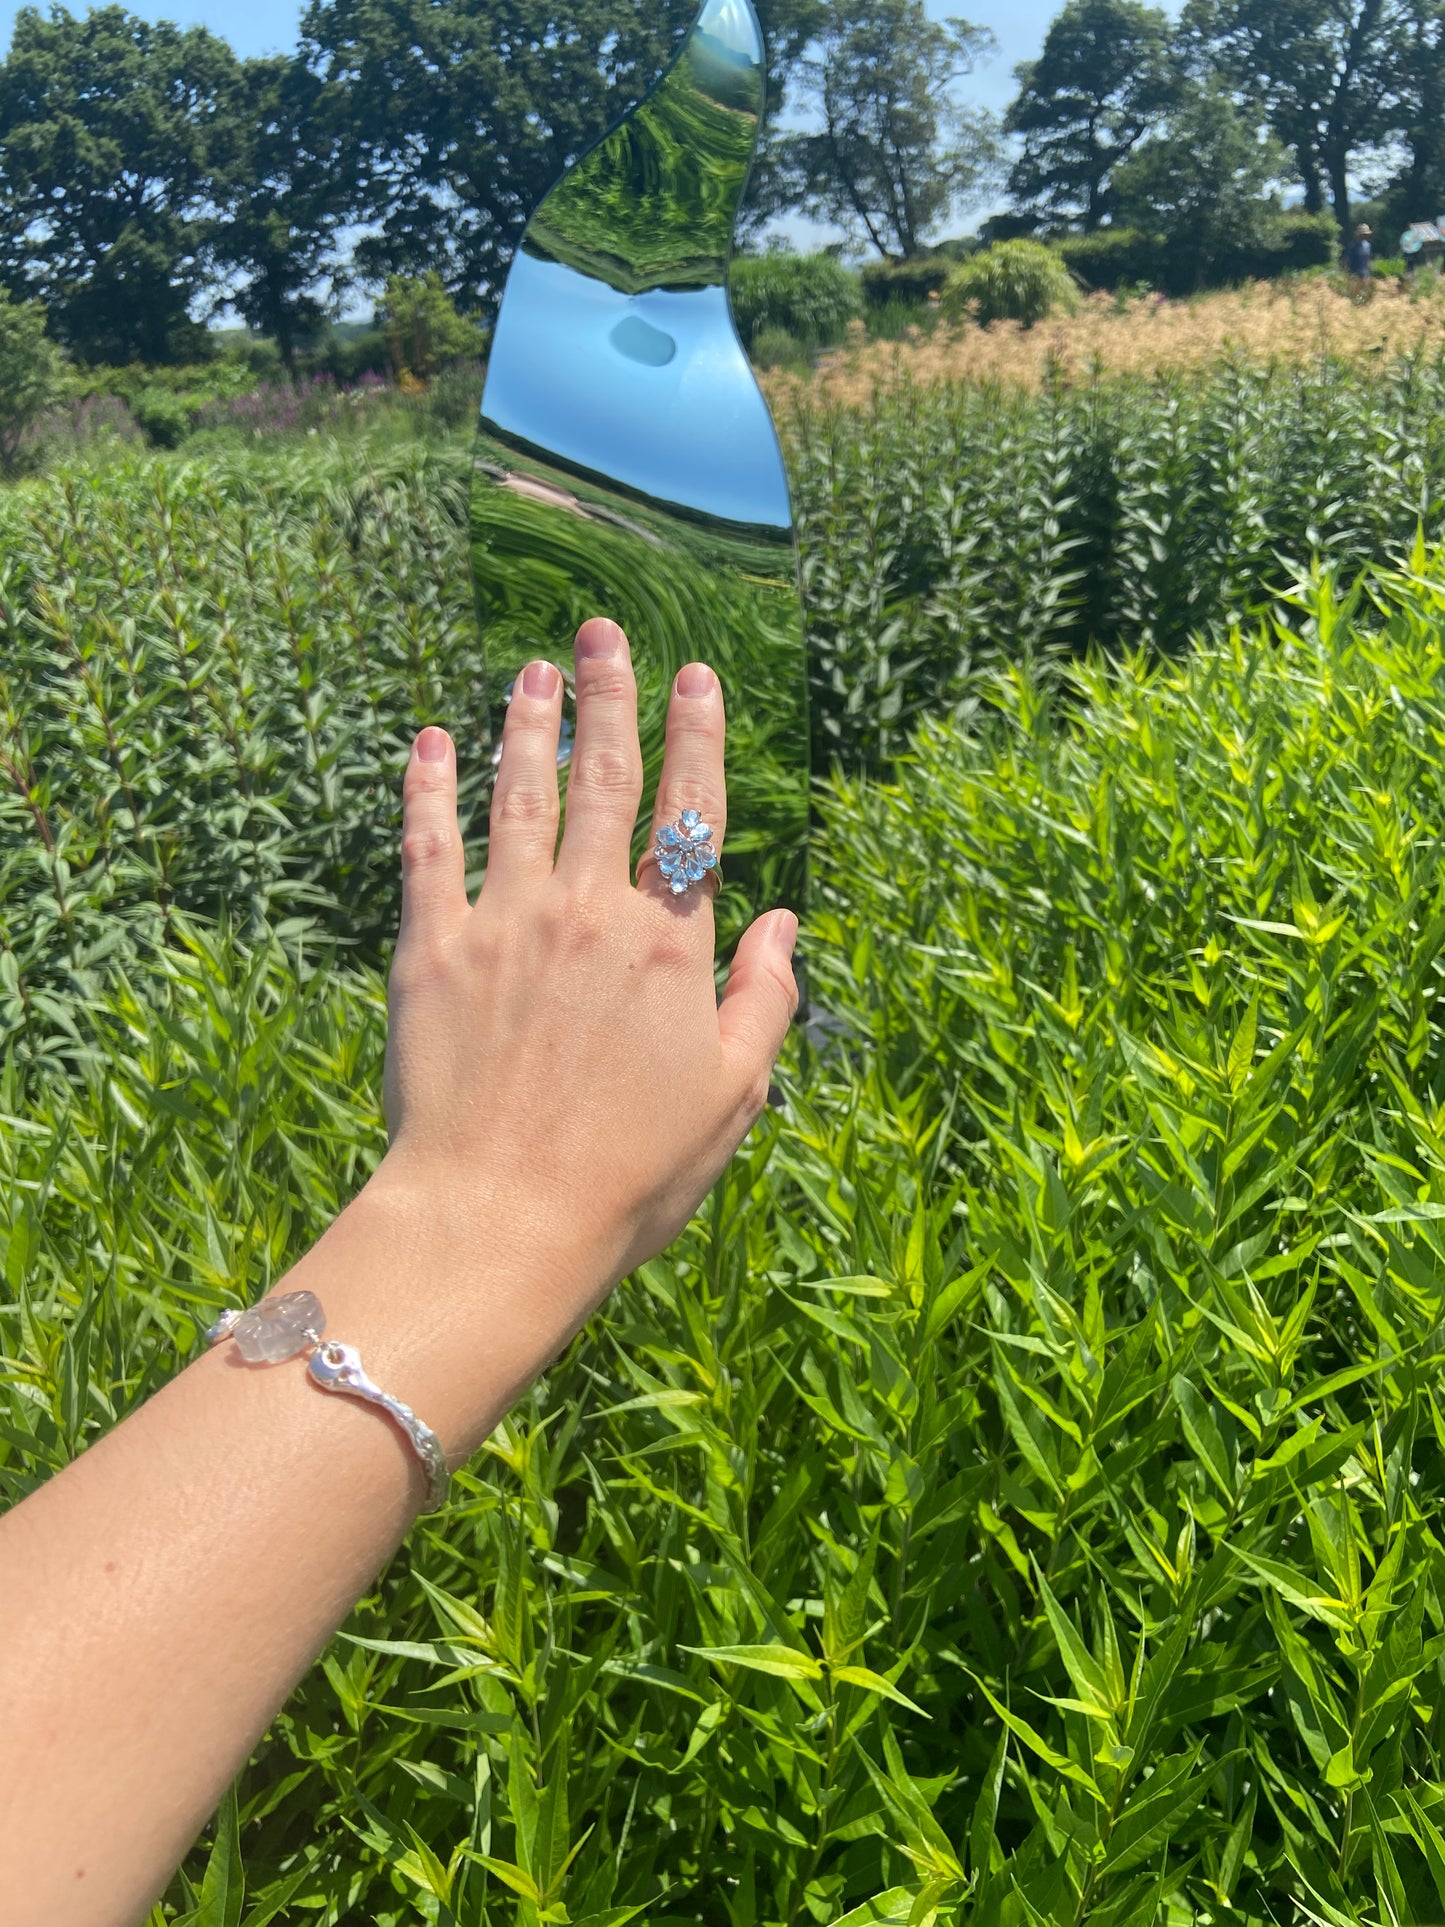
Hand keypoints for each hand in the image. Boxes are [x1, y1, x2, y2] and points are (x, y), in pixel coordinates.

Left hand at [372, 617, 798, 1423]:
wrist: (503, 1217)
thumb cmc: (631, 1173)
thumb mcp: (732, 1096)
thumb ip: (764, 999)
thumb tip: (787, 921)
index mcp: (670, 944)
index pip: (692, 814)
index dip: (697, 736)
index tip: (695, 676)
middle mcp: (590, 911)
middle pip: (605, 781)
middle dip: (608, 697)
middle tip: (603, 631)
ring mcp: (506, 922)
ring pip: (520, 795)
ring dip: (528, 723)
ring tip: (533, 667)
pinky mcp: (432, 949)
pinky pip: (430, 848)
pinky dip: (429, 789)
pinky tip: (430, 741)